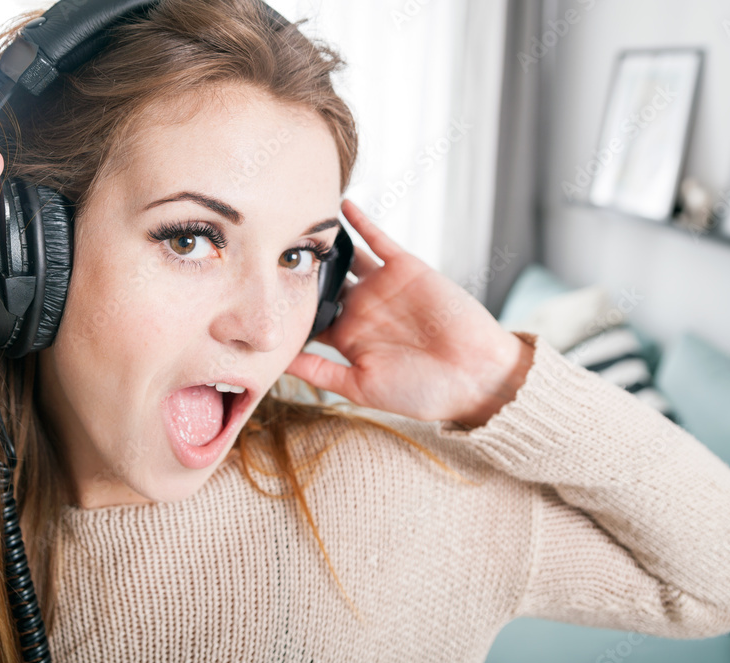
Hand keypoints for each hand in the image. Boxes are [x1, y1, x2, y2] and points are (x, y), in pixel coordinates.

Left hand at [286, 198, 533, 426]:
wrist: (475, 376)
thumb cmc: (423, 391)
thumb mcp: (361, 388)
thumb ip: (320, 372)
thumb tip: (278, 364)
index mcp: (348, 338)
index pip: (308, 316)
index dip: (286, 306)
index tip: (253, 293)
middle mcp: (361, 309)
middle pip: (321, 281)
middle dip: (297, 267)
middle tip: (264, 246)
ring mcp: (382, 286)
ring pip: (345, 256)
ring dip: (324, 241)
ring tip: (294, 219)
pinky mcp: (405, 268)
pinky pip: (378, 239)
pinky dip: (360, 222)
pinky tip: (339, 205)